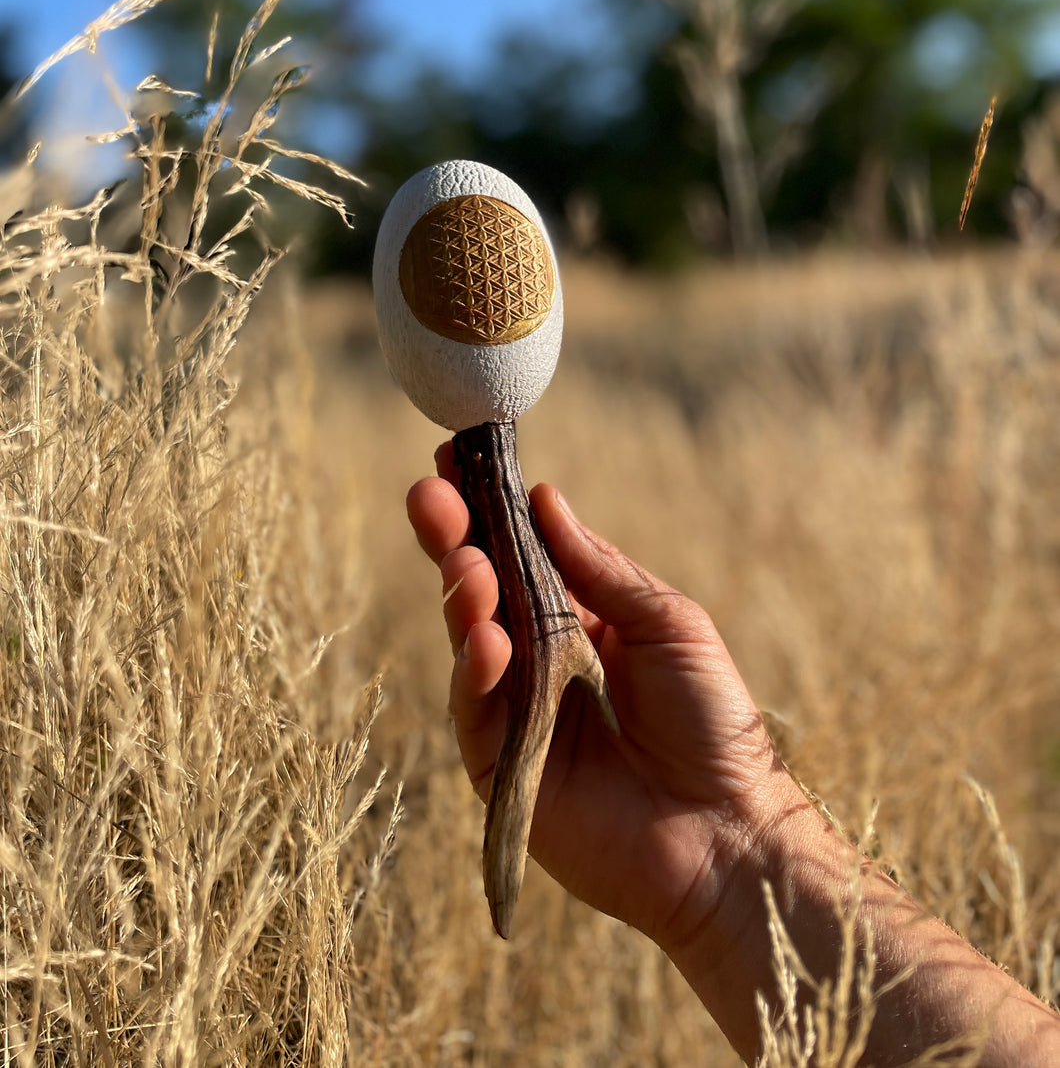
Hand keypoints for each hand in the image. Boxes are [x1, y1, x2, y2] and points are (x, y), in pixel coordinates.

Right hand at [407, 452, 805, 954]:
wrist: (728, 830)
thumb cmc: (713, 720)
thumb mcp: (666, 621)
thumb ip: (599, 568)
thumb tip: (544, 497)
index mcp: (578, 620)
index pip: (518, 555)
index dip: (485, 510)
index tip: (456, 458)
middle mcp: (538, 660)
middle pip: (479, 589)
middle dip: (452, 538)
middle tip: (430, 493)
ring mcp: (516, 713)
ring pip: (467, 642)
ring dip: (463, 598)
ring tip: (470, 566)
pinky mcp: (501, 768)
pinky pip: (473, 710)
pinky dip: (474, 671)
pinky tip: (487, 640)